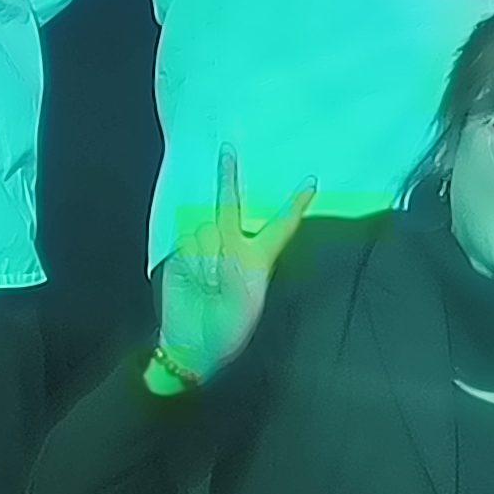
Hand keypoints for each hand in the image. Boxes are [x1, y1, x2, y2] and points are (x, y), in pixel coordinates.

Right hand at [154, 147, 315, 382]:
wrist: (192, 342)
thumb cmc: (229, 327)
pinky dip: (191, 258)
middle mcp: (233, 246)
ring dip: (208, 253)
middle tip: (227, 151)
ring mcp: (205, 247)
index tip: (312, 183)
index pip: (279, 226)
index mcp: (259, 258)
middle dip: (228, 179)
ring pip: (207, 229)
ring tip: (209, 282)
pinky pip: (187, 242)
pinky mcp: (181, 254)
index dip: (294, 206)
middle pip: (231, 207)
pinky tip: (194, 278)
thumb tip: (228, 243)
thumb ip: (244, 266)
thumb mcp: (249, 299)